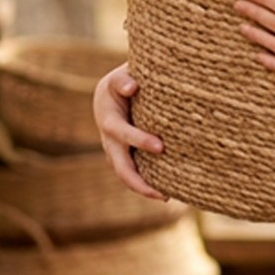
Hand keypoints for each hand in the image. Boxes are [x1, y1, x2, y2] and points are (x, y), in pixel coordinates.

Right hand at [92, 63, 168, 200]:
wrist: (110, 93)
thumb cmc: (121, 83)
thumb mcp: (119, 77)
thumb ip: (123, 80)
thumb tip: (132, 86)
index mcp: (109, 120)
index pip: (123, 133)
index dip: (139, 140)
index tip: (160, 146)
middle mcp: (109, 140)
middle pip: (120, 165)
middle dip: (139, 179)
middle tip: (162, 191)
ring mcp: (114, 151)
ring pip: (124, 175)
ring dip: (142, 188)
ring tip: (165, 197)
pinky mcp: (123, 157)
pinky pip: (132, 174)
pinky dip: (145, 184)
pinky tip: (165, 193)